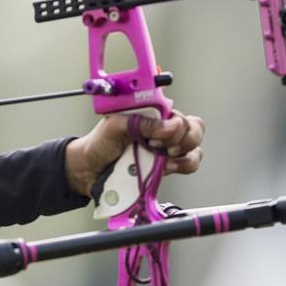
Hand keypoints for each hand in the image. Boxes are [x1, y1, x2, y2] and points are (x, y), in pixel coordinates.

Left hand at [64, 111, 204, 196]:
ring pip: (195, 148)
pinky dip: (183, 166)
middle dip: (185, 139)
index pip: (179, 115)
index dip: (175, 125)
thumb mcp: (116, 126)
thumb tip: (172, 126)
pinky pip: (189, 165)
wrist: (89, 170)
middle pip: (194, 128)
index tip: (156, 137)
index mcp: (153, 115)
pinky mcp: (166, 167)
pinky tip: (168, 167)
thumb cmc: (100, 143)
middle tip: (163, 148)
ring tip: (166, 159)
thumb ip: (143, 124)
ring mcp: (167, 149)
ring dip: (185, 154)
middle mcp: (163, 130)